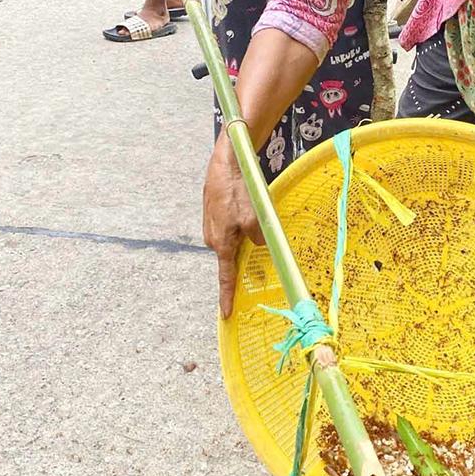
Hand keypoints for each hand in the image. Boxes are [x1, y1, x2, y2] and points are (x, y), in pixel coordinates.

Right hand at [202, 134, 264, 316]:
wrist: (227, 162)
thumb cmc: (239, 190)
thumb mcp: (256, 219)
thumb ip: (260, 239)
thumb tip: (263, 246)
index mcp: (221, 244)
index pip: (225, 277)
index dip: (226, 296)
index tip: (226, 313)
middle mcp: (212, 238)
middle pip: (232, 256)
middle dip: (244, 255)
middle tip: (259, 245)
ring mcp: (211, 225)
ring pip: (233, 239)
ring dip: (244, 234)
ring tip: (254, 213)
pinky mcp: (214, 213)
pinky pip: (230, 226)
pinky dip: (239, 223)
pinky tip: (246, 207)